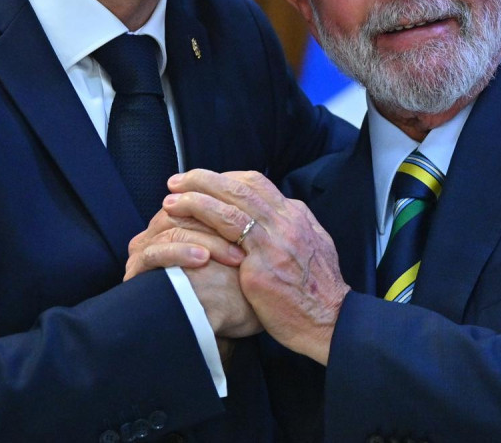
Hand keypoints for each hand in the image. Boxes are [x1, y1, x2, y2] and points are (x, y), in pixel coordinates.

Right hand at [125, 210, 258, 338]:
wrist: (215, 329)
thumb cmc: (232, 289)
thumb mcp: (238, 252)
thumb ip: (235, 223)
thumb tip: (251, 192)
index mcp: (177, 222)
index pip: (194, 200)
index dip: (222, 208)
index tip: (251, 219)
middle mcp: (157, 232)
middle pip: (181, 212)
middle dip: (216, 224)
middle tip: (246, 242)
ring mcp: (143, 250)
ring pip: (170, 229)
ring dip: (205, 240)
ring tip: (233, 256)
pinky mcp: (135, 270)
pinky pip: (152, 253)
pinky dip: (178, 253)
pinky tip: (202, 259)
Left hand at [165, 170, 350, 364]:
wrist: (330, 322)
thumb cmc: (319, 292)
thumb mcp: (315, 248)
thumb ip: (295, 229)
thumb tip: (281, 215)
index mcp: (297, 216)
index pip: (257, 184)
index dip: (226, 179)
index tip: (206, 183)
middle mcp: (285, 223)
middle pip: (240, 187)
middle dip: (205, 179)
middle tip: (179, 179)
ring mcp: (272, 242)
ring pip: (230, 203)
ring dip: (196, 194)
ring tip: (171, 194)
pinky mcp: (259, 266)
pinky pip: (223, 230)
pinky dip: (200, 215)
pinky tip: (179, 216)